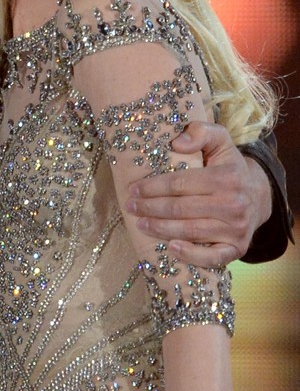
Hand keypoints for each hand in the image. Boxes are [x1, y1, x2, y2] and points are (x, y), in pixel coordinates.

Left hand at [126, 121, 272, 265]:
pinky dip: (191, 255)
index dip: (153, 187)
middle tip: (130, 207)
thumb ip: (200, 132)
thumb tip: (177, 144)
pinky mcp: (238, 248)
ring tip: (140, 224)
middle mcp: (233, 205)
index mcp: (226, 177)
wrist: (259, 194)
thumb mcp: (219, 139)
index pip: (180, 184)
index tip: (133, 189)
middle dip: (151, 208)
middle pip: (181, 209)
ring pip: (190, 231)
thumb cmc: (229, 165)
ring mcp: (236, 230)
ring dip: (160, 229)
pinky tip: (171, 248)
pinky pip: (212, 257)